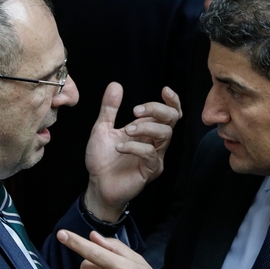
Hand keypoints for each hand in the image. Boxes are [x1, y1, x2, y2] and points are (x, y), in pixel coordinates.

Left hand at [83, 83, 181, 220]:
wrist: (97, 184)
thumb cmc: (102, 159)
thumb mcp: (102, 128)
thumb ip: (109, 108)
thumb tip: (115, 85)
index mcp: (147, 130)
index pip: (169, 113)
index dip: (172, 101)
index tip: (164, 90)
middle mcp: (154, 142)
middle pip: (172, 120)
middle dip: (157, 109)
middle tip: (135, 110)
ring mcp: (154, 156)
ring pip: (165, 135)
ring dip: (145, 127)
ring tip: (126, 130)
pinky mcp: (150, 170)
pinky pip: (150, 154)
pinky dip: (135, 147)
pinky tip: (119, 147)